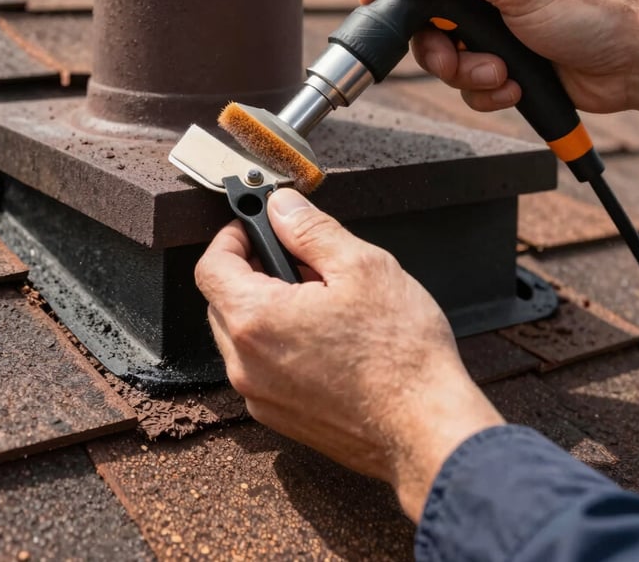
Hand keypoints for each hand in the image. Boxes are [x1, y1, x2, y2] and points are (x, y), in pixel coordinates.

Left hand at [195, 187, 502, 522]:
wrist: (427, 430)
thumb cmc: (401, 353)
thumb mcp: (362, 266)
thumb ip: (310, 230)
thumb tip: (281, 207)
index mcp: (257, 320)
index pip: (211, 266)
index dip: (230, 238)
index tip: (256, 227)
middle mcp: (246, 363)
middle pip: (222, 300)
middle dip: (252, 271)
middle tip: (301, 261)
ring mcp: (260, 396)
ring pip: (241, 335)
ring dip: (266, 308)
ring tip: (321, 300)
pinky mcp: (278, 417)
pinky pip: (260, 367)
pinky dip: (278, 343)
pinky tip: (325, 337)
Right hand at [359, 0, 638, 128]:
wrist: (634, 65)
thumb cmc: (594, 12)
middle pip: (428, 15)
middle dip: (440, 46)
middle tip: (455, 57)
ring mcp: (496, 26)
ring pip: (445, 55)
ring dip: (467, 73)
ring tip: (502, 75)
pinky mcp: (503, 62)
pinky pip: (469, 82)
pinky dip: (486, 91)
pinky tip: (514, 87)